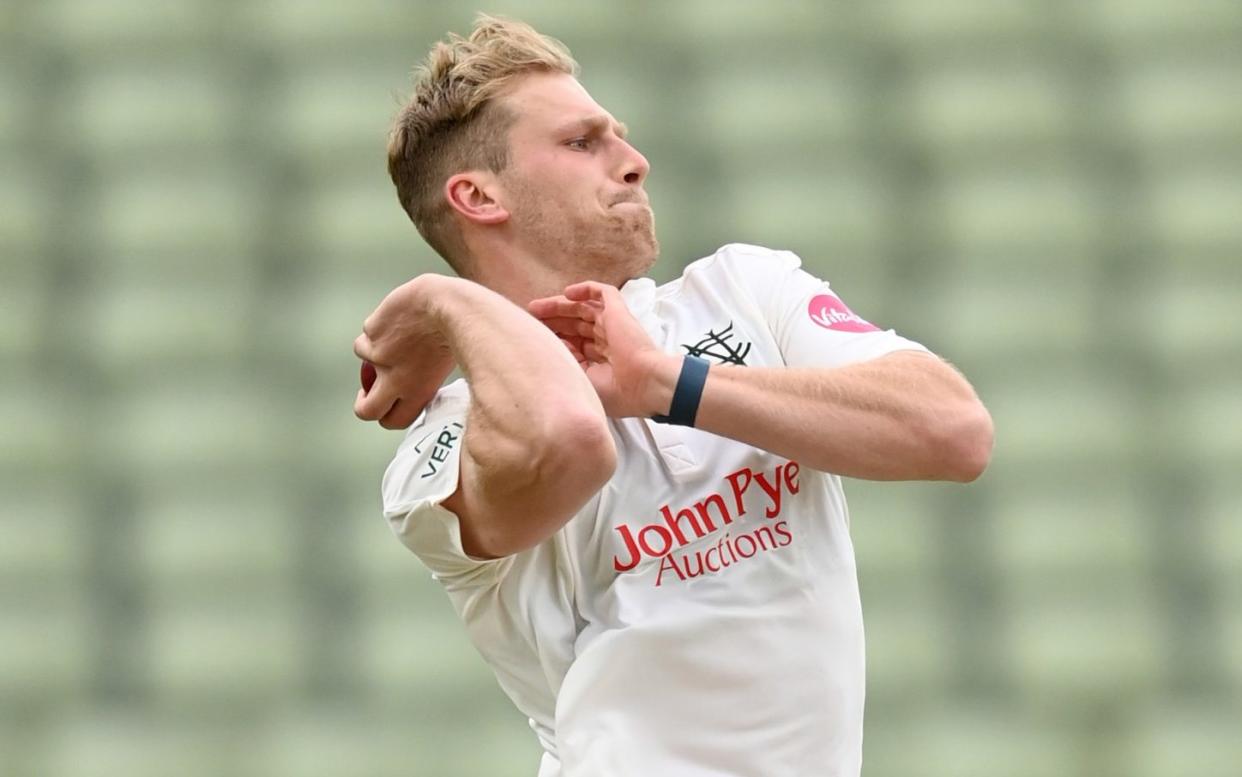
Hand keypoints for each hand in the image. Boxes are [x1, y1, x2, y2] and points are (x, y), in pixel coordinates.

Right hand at [353, 275, 456, 428]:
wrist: (447, 303)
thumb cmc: (458, 330)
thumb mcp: (446, 365)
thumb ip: (427, 378)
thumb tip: (419, 381)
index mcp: (418, 391)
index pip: (392, 421)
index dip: (386, 415)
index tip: (388, 403)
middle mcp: (394, 380)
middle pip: (365, 410)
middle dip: (363, 403)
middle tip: (368, 390)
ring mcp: (379, 357)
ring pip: (364, 356)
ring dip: (375, 346)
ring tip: (399, 330)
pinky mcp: (371, 333)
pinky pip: (369, 331)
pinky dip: (379, 324)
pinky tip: (399, 315)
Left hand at [528, 281, 677, 417]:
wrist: (644, 384)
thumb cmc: (616, 392)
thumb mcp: (581, 381)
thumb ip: (565, 365)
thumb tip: (548, 347)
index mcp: (598, 360)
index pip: (571, 343)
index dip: (552, 338)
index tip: (531, 338)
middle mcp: (604, 340)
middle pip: (573, 324)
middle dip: (550, 321)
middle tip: (528, 319)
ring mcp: (612, 324)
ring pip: (582, 307)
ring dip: (558, 305)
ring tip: (535, 308)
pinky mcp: (619, 312)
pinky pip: (603, 292)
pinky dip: (586, 288)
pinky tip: (567, 292)